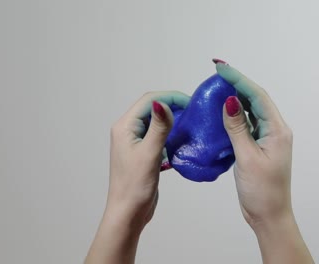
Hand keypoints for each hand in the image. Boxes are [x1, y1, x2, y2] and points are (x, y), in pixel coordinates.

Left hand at [85, 91, 189, 263]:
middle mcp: (128, 130)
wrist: (128, 212)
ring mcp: (135, 142)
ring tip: (191, 125)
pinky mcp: (143, 153)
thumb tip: (163, 102)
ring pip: (156, 123)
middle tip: (193, 113)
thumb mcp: (149, 154)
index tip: (191, 103)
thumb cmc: (135, 185)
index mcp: (125, 126)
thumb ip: (158, 127)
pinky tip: (182, 142)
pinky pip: (158, 137)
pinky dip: (170, 136)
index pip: (149, 100)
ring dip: (172, 121)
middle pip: (152, 109)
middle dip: (172, 107)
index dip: (170, 97)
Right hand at [217, 62, 292, 225]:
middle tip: (217, 72)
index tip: (221, 68)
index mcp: (277, 130)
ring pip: (251, 110)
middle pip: (255, 99)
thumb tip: (229, 101)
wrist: (269, 215)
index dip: (239, 79)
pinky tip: (221, 111)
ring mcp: (267, 138)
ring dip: (235, 97)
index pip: (257, 96)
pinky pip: (246, 124)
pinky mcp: (259, 146)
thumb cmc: (261, 191)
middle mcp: (275, 130)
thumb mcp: (247, 157)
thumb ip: (238, 128)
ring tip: (217, 86)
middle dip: (237, 84)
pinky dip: (234, 115)